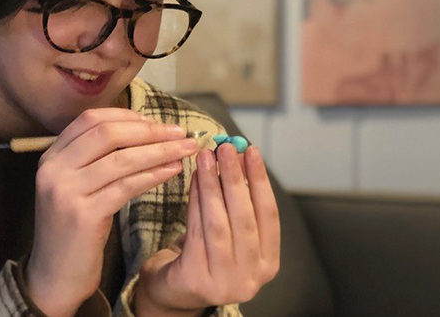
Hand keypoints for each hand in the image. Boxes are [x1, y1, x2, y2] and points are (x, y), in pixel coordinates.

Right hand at [23, 108, 200, 316]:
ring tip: (186, 149)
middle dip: (149, 130)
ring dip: (160, 150)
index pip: (91, 119)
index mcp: (51, 157)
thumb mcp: (77, 188)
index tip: (156, 122)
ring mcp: (65, 191)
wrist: (54, 277)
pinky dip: (154, 174)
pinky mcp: (83, 215)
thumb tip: (143, 131)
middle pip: (107, 133)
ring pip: (121, 158)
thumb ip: (96, 160)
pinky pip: (126, 186)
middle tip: (181, 132)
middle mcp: (54, 169)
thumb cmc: (74, 231)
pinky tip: (174, 171)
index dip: (127, 116)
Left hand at [134, 144, 280, 314]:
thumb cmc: (202, 254)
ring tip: (206, 156)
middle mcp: (251, 278)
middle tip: (226, 148)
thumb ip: (236, 203)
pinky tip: (192, 179)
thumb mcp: (227, 231)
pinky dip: (194, 201)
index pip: (269, 215)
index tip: (252, 151)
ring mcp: (225, 282)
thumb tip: (236, 154)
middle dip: (235, 178)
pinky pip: (196, 231)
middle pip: (245, 218)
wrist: (171, 292)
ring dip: (212, 185)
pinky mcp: (197, 280)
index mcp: (268, 264)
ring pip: (219, 223)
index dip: (260, 181)